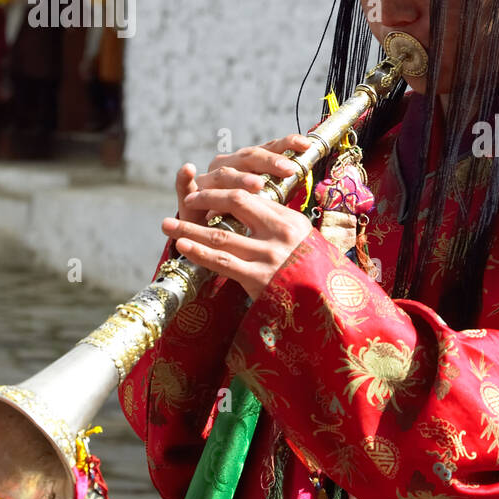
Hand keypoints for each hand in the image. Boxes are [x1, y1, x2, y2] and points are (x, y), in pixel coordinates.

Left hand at [164, 134, 319, 297]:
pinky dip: (199, 252)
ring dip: (190, 228)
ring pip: (221, 235)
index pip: (253, 196)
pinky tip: (183, 246)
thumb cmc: (313, 274)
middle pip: (237, 203)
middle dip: (206, 199)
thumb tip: (252, 209)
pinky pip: (223, 262)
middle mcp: (282, 232)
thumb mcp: (303, 243)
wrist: (330, 306)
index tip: (207, 194)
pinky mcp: (260, 278)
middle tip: (186, 200)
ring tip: (167, 224)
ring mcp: (270, 255)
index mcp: (292, 220)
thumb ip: (279, 227)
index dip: (225, 193)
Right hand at [172, 134, 314, 225]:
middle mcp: (228, 166)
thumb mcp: (264, 200)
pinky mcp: (189, 195)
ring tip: (256, 185)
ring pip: (225, 173)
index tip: (306, 144)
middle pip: (249, 158)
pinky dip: (184, 178)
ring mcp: (208, 179)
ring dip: (240, 177)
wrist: (210, 235)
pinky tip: (188, 170)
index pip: (269, 149)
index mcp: (248, 164)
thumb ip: (280, 187)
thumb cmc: (242, 215)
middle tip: (287, 169)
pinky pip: (184, 184)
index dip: (286, 144)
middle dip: (269, 163)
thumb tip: (307, 172)